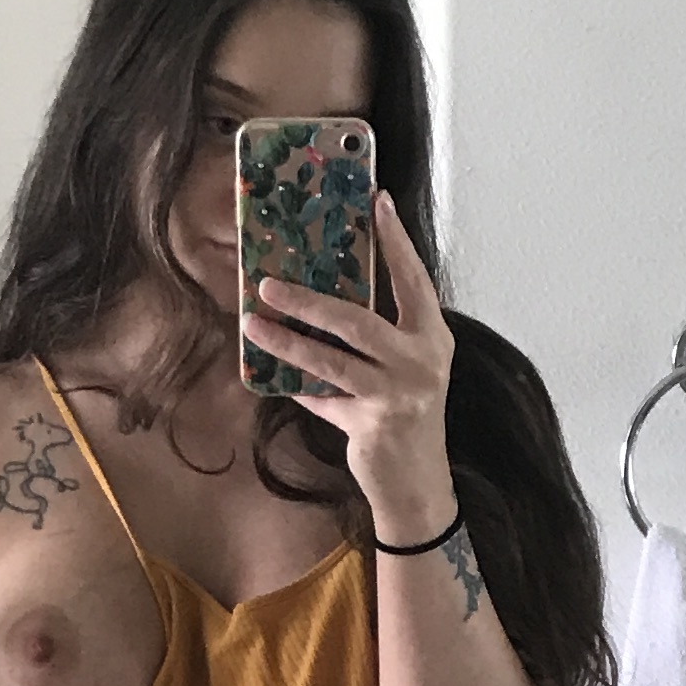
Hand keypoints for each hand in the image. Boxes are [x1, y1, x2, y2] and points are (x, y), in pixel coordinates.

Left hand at [243, 189, 455, 539]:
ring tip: (252, 322)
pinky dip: (296, 386)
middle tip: (269, 282)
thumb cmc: (407, 415)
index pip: (413, 279)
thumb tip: (323, 296)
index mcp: (432, 337)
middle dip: (309, 300)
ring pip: (331, 360)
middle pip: (357, 320)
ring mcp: (399, 394)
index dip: (396, 240)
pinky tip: (268, 375)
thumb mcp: (402, 368)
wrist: (417, 484)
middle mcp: (422, 361)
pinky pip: (322, 398)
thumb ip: (376, 336)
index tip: (377, 201)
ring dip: (287, 341)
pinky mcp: (374, 424)